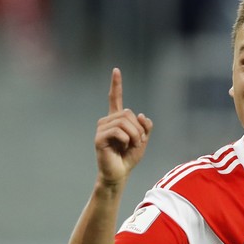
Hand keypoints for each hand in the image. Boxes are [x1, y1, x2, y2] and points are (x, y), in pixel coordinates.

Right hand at [94, 68, 152, 186]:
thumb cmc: (129, 157)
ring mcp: (102, 129)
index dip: (116, 84)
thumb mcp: (143, 139)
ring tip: (131, 146)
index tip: (116, 70)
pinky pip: (119, 131)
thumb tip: (140, 115)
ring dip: (134, 135)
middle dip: (138, 129)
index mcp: (116, 120)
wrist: (119, 173)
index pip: (115, 99)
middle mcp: (107, 121)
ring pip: (125, 122)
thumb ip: (145, 126)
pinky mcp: (99, 138)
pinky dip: (127, 140)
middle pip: (128, 113)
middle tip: (137, 142)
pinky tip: (122, 147)